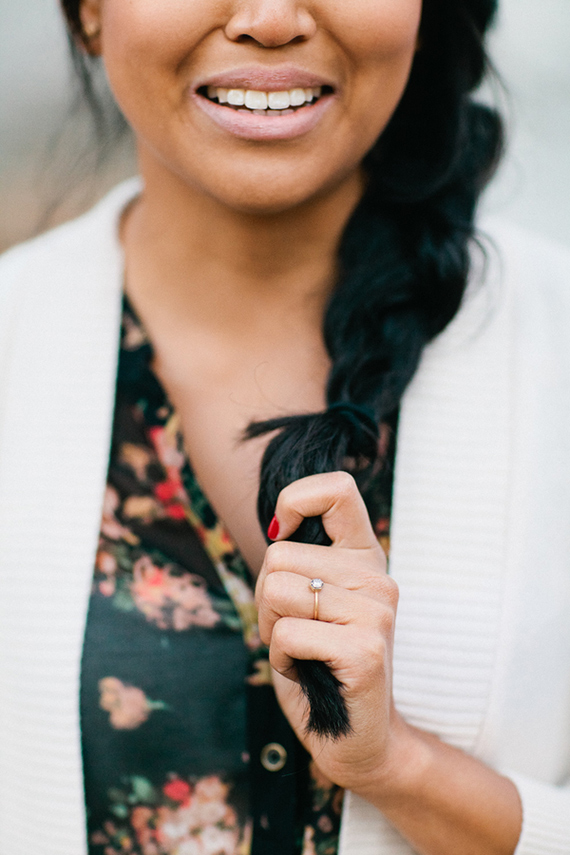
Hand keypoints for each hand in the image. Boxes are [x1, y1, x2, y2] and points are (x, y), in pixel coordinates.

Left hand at [255, 471, 410, 795]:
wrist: (358, 738)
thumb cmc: (321, 665)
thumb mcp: (309, 602)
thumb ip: (298, 562)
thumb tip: (274, 529)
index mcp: (364, 557)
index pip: (337, 490)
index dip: (295, 500)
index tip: (282, 533)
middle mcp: (377, 577)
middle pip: (278, 554)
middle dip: (266, 596)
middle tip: (294, 629)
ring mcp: (376, 612)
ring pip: (277, 591)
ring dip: (271, 628)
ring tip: (302, 650)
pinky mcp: (365, 650)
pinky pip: (288, 634)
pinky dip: (282, 659)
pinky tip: (309, 671)